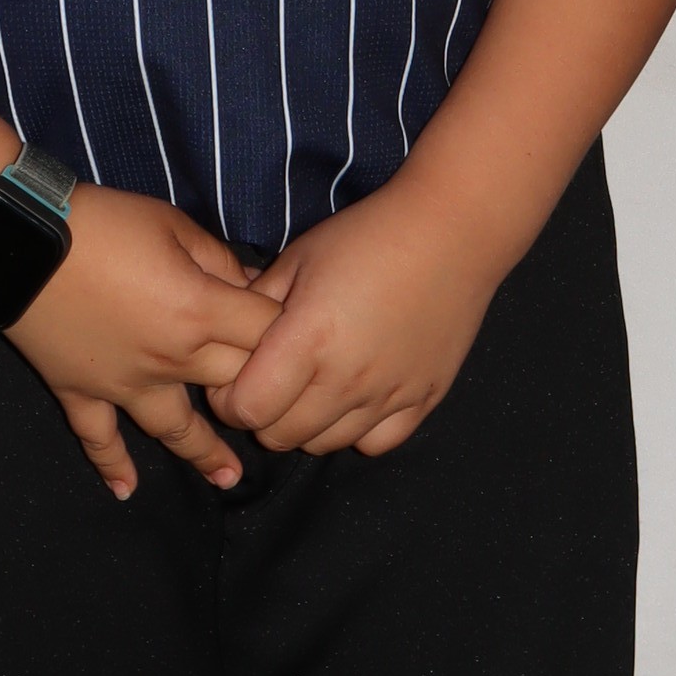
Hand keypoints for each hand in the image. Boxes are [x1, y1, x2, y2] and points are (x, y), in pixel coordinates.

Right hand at [8, 184, 266, 500]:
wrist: (21, 240)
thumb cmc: (104, 223)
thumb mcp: (173, 225)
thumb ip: (219, 260)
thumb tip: (253, 284)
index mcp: (201, 311)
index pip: (267, 334)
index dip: (288, 332)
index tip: (299, 333)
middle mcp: (170, 358)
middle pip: (234, 386)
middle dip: (260, 392)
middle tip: (279, 408)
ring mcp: (124, 382)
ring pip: (175, 428)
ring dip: (204, 453)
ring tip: (229, 479)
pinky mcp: (81, 390)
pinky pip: (98, 436)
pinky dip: (111, 465)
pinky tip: (126, 492)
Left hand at [209, 179, 506, 459]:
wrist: (451, 230)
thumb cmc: (368, 236)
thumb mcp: (299, 258)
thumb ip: (255, 303)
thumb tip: (224, 335)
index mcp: (308, 339)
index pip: (246, 410)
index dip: (229, 398)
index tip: (235, 376)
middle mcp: (346, 378)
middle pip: (279, 437)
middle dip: (263, 414)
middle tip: (272, 380)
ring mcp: (388, 395)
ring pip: (325, 445)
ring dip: (307, 423)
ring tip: (314, 385)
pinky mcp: (423, 399)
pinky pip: (376, 444)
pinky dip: (357, 429)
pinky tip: (355, 396)